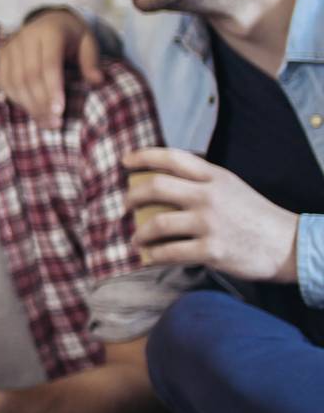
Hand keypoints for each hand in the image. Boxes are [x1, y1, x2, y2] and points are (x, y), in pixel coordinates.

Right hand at [1, 8, 102, 127]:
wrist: (49, 20)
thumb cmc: (72, 37)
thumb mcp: (88, 43)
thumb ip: (91, 62)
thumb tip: (97, 82)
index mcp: (49, 32)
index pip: (48, 65)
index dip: (52, 89)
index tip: (60, 111)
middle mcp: (26, 37)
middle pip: (29, 76)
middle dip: (41, 103)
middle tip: (55, 123)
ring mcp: (10, 46)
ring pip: (15, 81)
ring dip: (29, 105)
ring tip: (45, 122)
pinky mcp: (2, 55)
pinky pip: (5, 82)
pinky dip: (16, 99)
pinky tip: (31, 111)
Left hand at [127, 148, 299, 282]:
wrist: (289, 245)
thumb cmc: (255, 216)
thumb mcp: (232, 187)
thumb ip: (202, 181)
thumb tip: (163, 181)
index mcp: (215, 177)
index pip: (172, 157)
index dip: (143, 156)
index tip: (125, 161)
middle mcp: (209, 196)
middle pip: (156, 187)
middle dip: (131, 196)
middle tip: (124, 205)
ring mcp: (210, 223)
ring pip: (158, 223)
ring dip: (140, 233)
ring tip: (136, 238)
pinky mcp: (211, 250)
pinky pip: (170, 252)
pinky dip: (155, 255)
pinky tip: (151, 256)